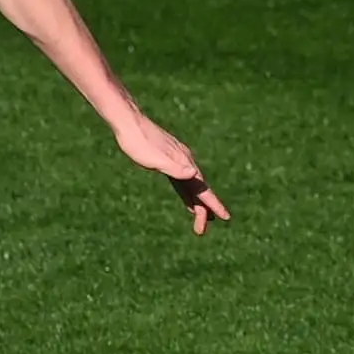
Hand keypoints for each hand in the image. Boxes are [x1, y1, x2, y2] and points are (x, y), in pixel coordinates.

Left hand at [113, 116, 229, 234]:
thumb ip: (174, 168)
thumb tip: (194, 174)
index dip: (213, 204)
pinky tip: (186, 197)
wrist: (128, 121)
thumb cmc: (137, 142)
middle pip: (198, 190)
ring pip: (192, 185)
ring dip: (197, 202)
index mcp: (183, 163)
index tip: (225, 218)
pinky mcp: (169, 158)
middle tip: (201, 231)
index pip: (202, 188)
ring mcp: (177, 159)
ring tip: (203, 218)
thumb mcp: (154, 159)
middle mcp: (184, 161)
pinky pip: (183, 181)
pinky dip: (187, 192)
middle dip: (203, 210)